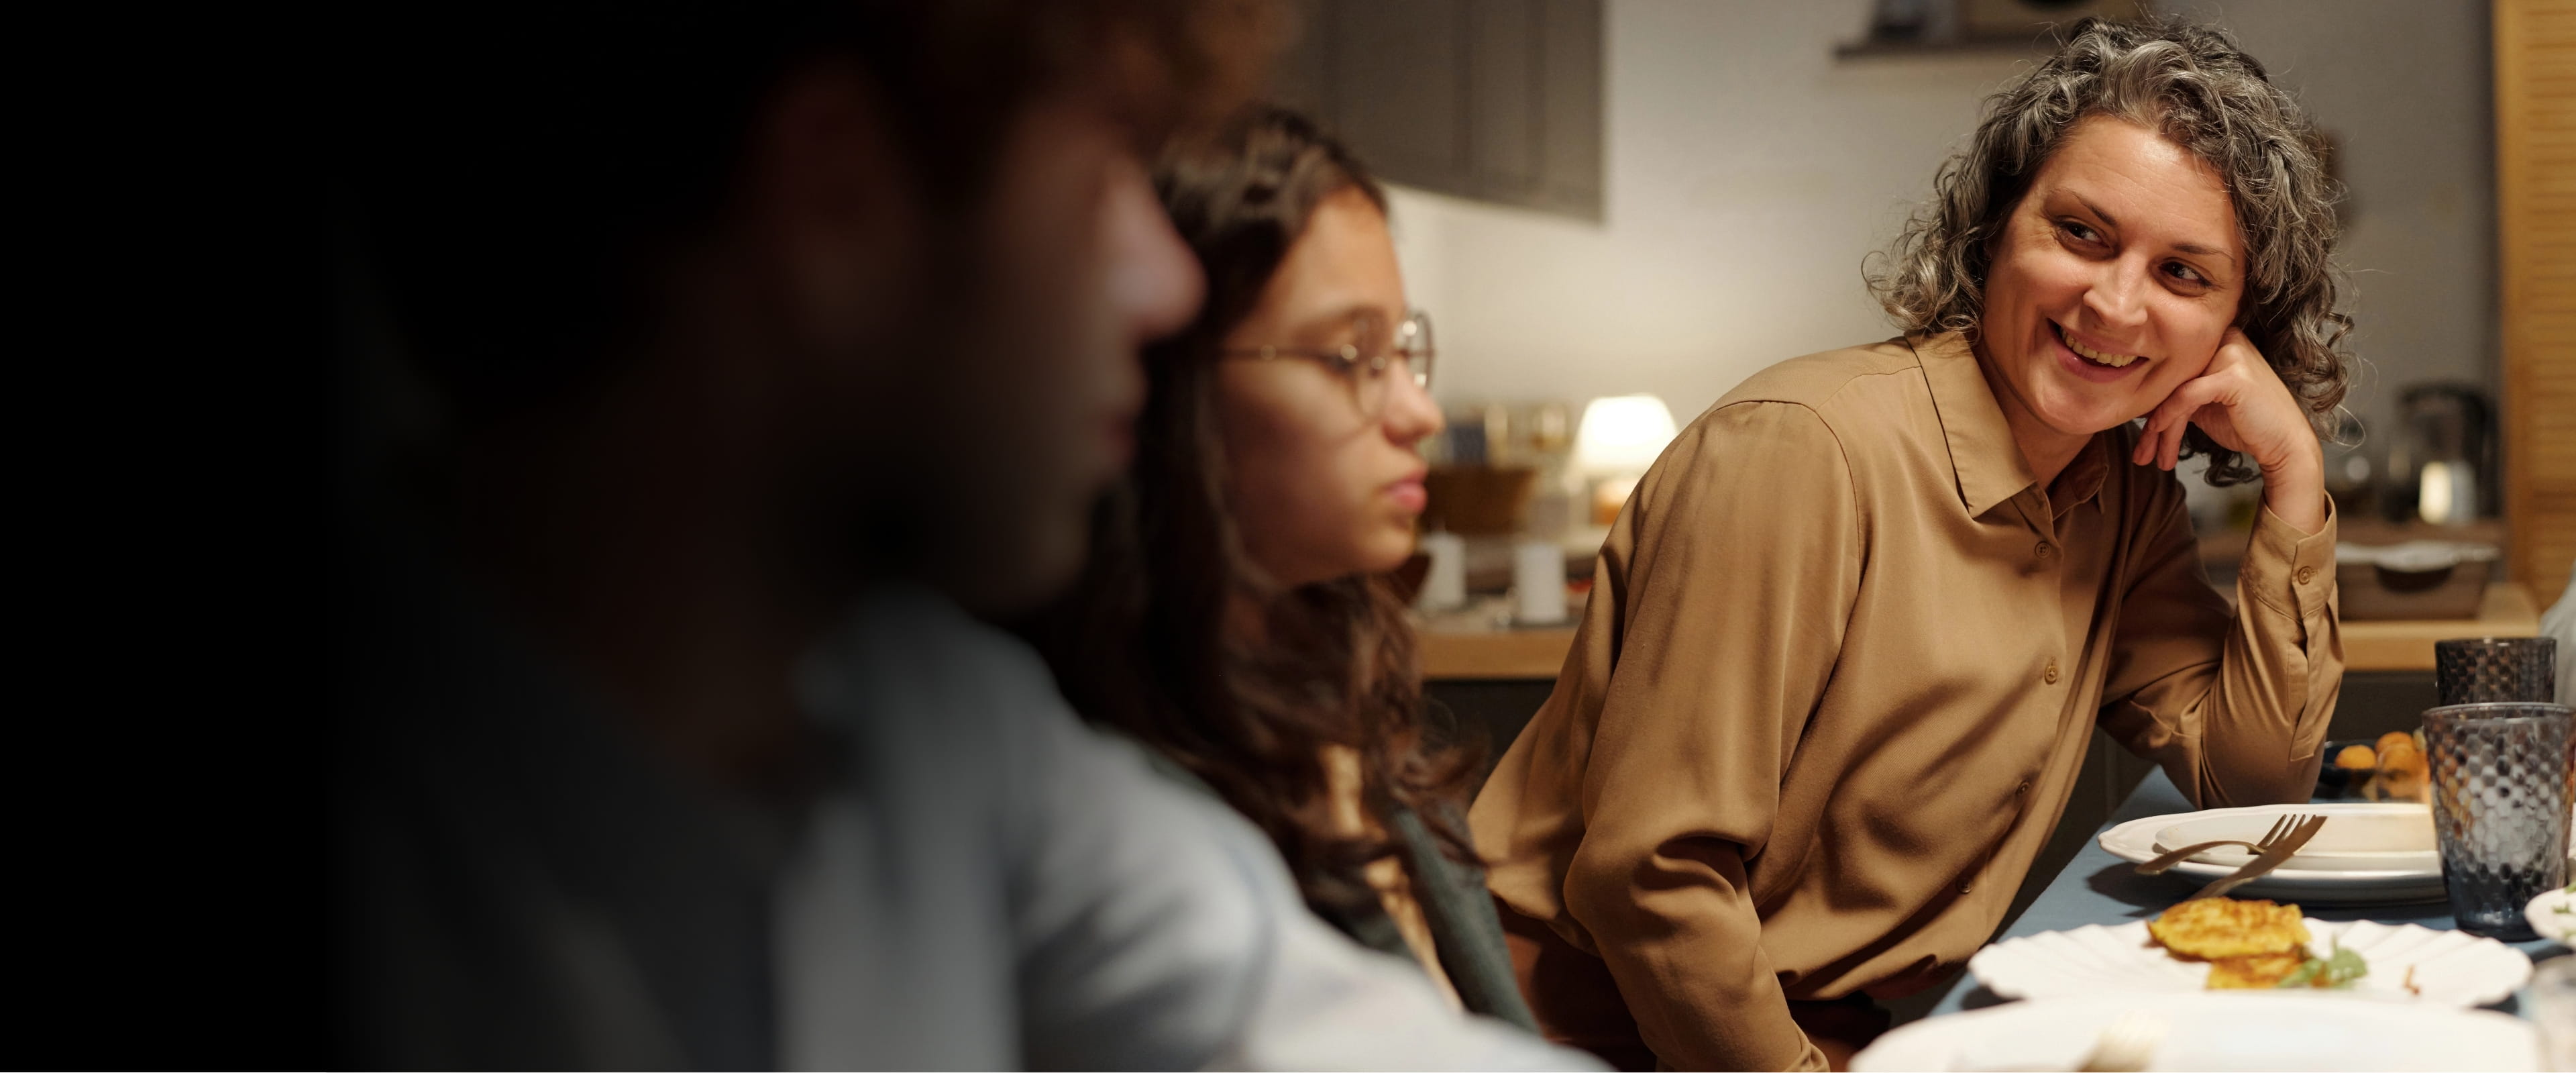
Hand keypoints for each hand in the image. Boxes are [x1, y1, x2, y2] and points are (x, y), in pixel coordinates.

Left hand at [2130, 328, 2326, 532]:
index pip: (2172, 370)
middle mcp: (2224, 340)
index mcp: (2216, 341)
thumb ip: (2177, 394)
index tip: (2139, 433)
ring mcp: (2230, 353)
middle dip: (2151, 421)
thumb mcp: (2203, 404)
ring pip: (2175, 390)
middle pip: (2171, 380)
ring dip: (2158, 429)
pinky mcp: (2233, 374)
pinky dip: (2168, 418)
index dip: (2150, 403)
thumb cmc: (2246, 424)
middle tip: (2140, 454)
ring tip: (2148, 458)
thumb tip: (2137, 397)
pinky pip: (2186, 395)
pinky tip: (2160, 440)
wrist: (2285, 444)